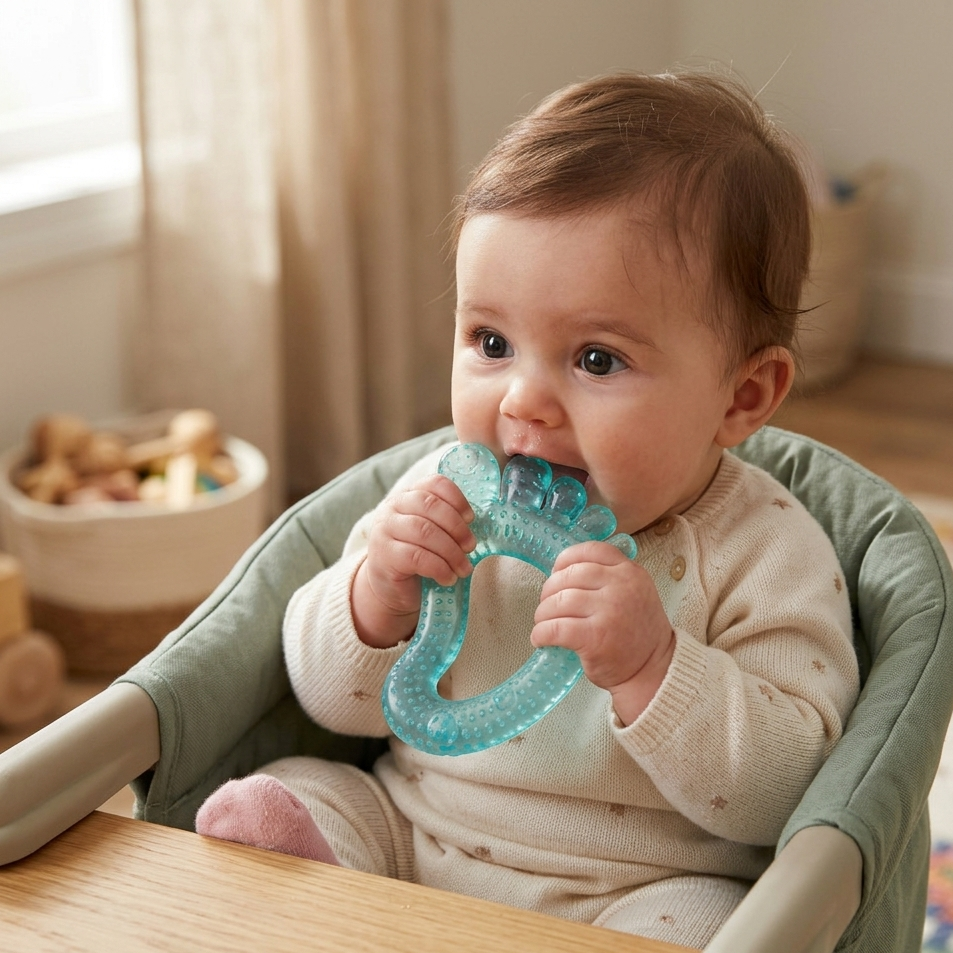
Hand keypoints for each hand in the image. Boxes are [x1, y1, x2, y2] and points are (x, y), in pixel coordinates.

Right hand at [353, 475, 475, 647]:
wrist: (391, 590)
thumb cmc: (417, 559)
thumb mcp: (431, 534)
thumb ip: (446, 522)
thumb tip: (475, 524)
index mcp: (407, 496)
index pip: (434, 483)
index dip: (457, 498)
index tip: (471, 518)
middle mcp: (392, 508)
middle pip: (430, 505)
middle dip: (457, 527)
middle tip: (471, 546)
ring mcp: (384, 530)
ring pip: (425, 532)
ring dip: (451, 552)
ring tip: (464, 568)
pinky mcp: (384, 556)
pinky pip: (417, 557)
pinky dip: (439, 568)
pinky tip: (448, 578)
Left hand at [531, 541, 675, 724]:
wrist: (653, 669)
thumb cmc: (637, 633)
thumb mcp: (635, 593)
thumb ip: (609, 577)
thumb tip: (564, 572)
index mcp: (630, 572)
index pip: (591, 551)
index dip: (566, 559)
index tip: (556, 571)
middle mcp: (621, 587)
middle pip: (569, 575)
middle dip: (549, 590)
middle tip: (547, 605)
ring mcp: (609, 611)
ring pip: (559, 601)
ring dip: (543, 613)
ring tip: (544, 623)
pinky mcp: (595, 638)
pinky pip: (556, 628)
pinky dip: (542, 633)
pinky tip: (541, 638)